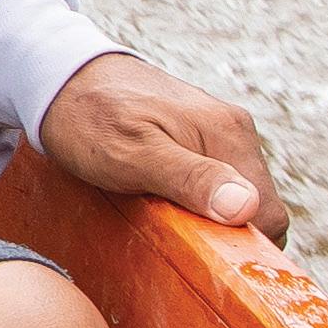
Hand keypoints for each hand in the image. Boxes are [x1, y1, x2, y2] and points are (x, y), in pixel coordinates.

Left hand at [37, 53, 287, 243]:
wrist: (59, 76)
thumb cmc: (90, 118)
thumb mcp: (132, 155)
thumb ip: (190, 179)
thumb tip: (245, 209)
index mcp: (228, 132)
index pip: (268, 213)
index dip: (241, 244)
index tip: (199, 250)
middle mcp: (233, 129)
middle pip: (255, 206)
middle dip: (221, 230)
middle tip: (169, 229)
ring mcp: (217, 130)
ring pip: (234, 195)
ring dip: (205, 214)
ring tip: (157, 209)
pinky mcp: (198, 134)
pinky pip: (213, 179)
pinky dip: (193, 198)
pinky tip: (157, 194)